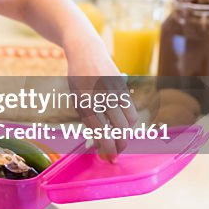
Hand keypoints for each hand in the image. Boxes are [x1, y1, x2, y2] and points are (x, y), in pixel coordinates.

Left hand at [65, 44, 138, 160]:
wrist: (86, 51)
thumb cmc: (78, 79)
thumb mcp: (77, 99)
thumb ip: (88, 119)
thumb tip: (99, 144)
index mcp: (84, 100)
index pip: (99, 130)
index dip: (106, 147)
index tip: (108, 157)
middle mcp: (101, 95)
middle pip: (118, 128)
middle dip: (119, 145)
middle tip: (115, 154)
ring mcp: (114, 89)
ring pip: (129, 121)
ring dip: (125, 134)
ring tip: (118, 138)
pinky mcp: (123, 85)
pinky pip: (131, 109)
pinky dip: (129, 121)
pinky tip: (122, 125)